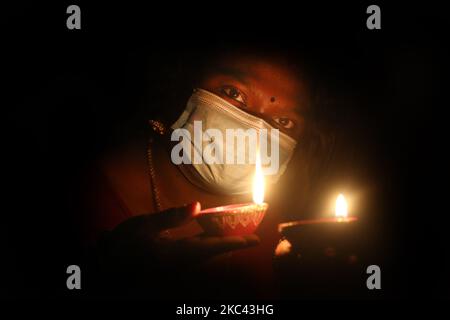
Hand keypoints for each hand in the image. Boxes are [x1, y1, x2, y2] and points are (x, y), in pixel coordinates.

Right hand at [97, 201, 259, 266]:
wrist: (105, 268)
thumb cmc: (123, 246)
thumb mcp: (144, 226)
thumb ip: (172, 216)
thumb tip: (197, 206)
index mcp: (178, 254)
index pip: (214, 247)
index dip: (236, 243)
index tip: (256, 240)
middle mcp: (181, 263)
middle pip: (214, 252)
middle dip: (233, 243)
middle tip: (250, 234)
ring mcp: (176, 265)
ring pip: (206, 254)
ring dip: (221, 243)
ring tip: (235, 233)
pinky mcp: (171, 264)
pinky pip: (196, 254)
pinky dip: (207, 244)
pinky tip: (207, 235)